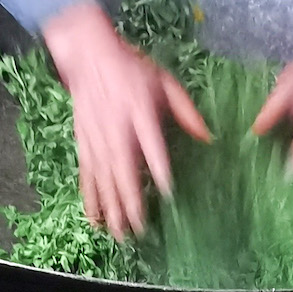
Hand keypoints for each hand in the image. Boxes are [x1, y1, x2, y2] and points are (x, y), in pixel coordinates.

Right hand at [43, 2, 209, 239]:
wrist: (89, 56)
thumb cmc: (133, 70)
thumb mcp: (164, 82)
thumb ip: (186, 110)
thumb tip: (208, 137)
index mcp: (139, 110)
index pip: (151, 144)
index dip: (157, 168)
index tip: (168, 192)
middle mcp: (117, 128)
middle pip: (123, 170)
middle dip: (130, 201)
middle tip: (141, 229)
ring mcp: (98, 138)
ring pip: (104, 179)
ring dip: (111, 209)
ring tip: (120, 235)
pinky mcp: (84, 144)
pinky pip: (87, 176)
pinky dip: (90, 199)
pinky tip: (96, 220)